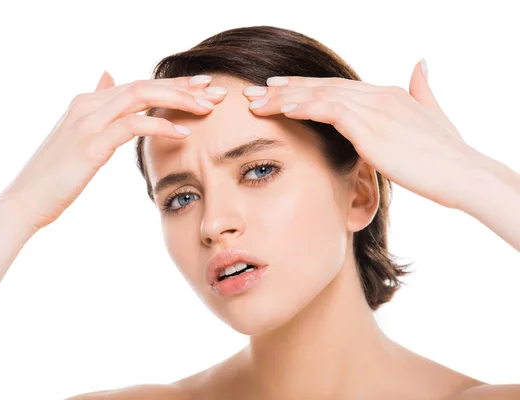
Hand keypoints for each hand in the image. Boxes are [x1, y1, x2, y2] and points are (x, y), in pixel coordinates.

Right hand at [0, 72, 226, 230]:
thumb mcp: (77, 133)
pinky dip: (161, 126)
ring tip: (207, 107)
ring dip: (178, 99)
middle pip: (145, 84)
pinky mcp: (90, 143)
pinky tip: (184, 133)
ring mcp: (87, 120)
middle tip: (216, 91)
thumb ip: (97, 105)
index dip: (173, 84)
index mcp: (88, 101)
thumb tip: (108, 77)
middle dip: (184, 86)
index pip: (139, 84)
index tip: (203, 87)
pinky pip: (132, 125)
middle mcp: (88, 103)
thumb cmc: (55, 175)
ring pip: (141, 96)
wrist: (24, 201)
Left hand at [243, 60, 478, 209]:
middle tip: (254, 93)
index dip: (304, 86)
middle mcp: (378, 96)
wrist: (464, 173)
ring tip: (256, 101)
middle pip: (321, 87)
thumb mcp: (433, 116)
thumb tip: (420, 64)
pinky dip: (305, 107)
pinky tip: (283, 109)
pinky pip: (331, 111)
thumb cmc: (446, 155)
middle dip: (284, 89)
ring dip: (284, 98)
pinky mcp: (372, 128)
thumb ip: (421, 90)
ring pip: (320, 96)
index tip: (277, 88)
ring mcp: (375, 109)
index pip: (335, 86)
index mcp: (387, 94)